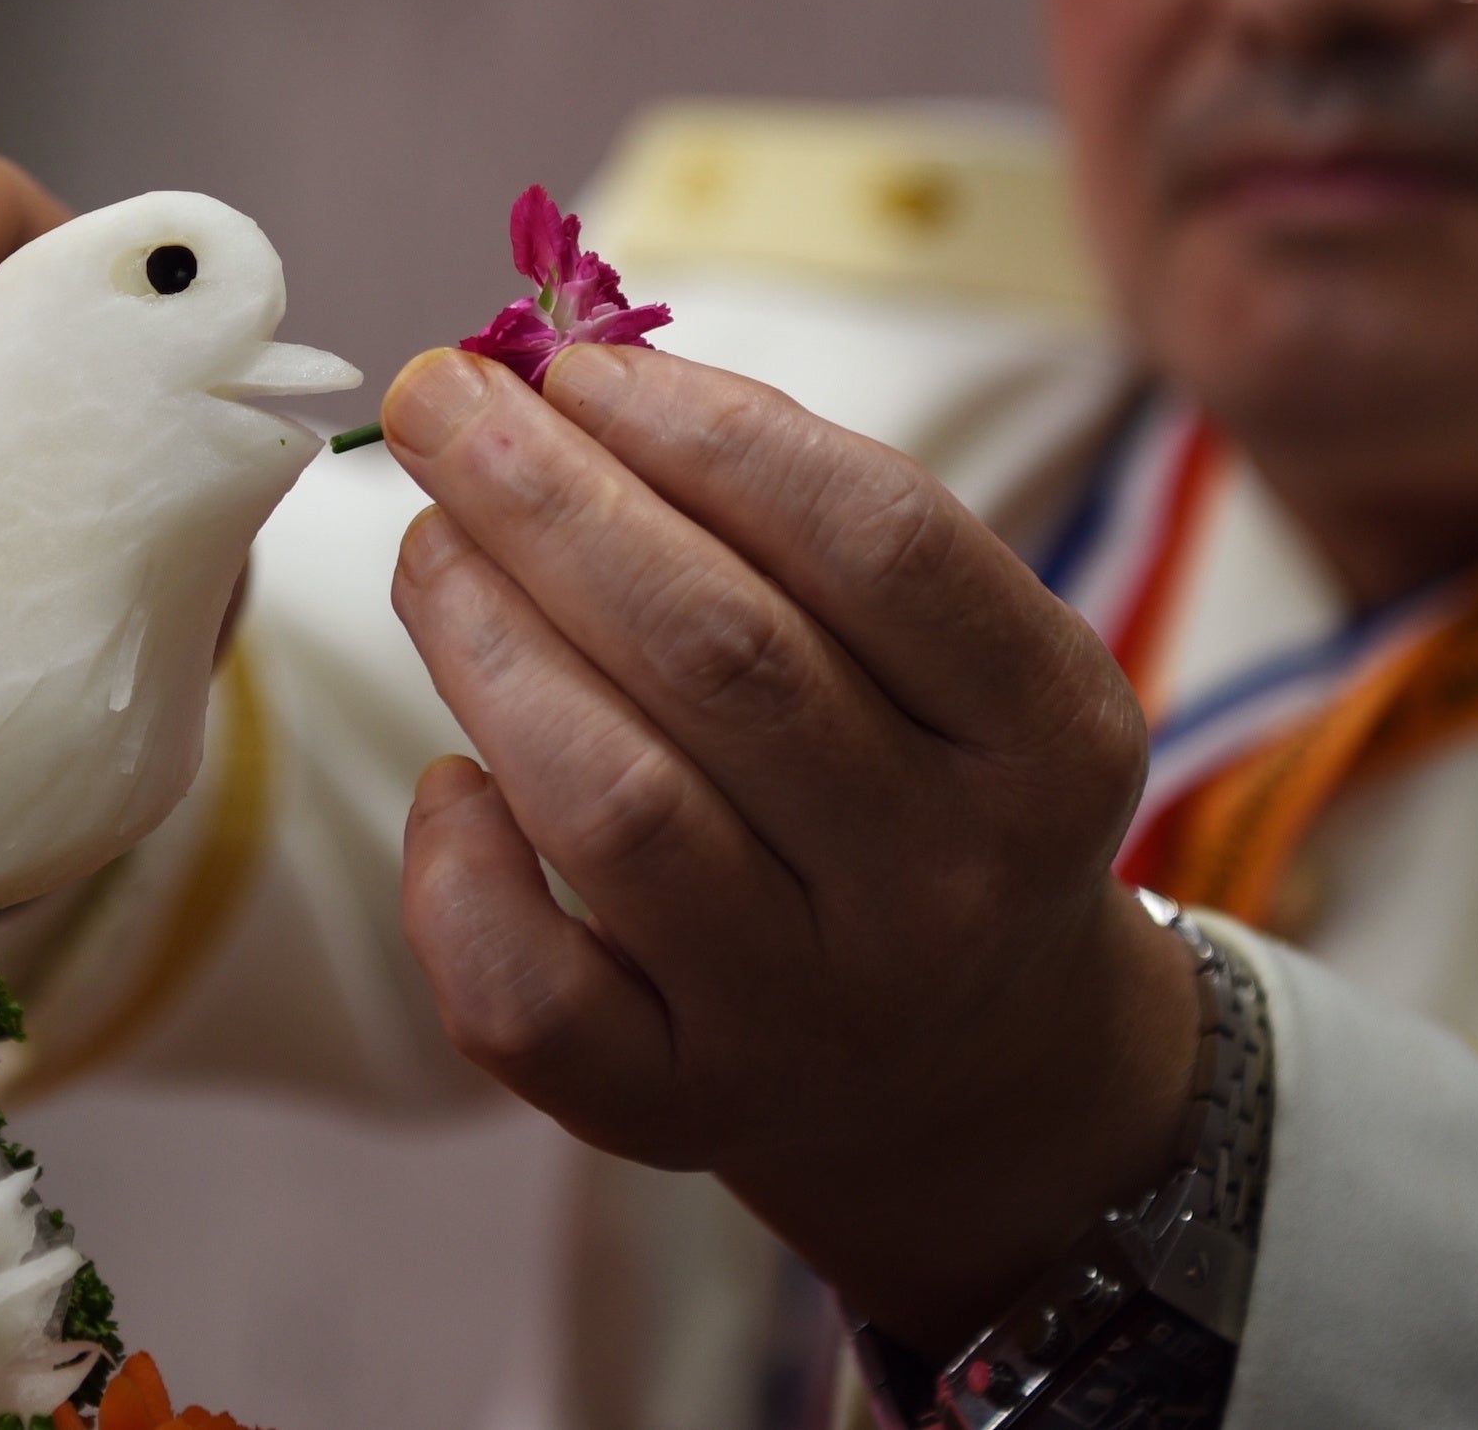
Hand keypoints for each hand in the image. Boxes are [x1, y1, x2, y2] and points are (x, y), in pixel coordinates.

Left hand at [376, 342, 1202, 1356]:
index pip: (880, 542)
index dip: (709, 430)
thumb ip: (800, 515)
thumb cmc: (917, 779)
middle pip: (722, 658)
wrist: (971, 1067)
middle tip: (440, 403)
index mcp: (1049, 736)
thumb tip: (566, 381)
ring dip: (485, 642)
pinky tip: (453, 781)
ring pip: (612, 808)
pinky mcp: (681, 1111)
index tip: (575, 365)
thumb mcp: (954, 650)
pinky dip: (458, 871)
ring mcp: (812, 1015)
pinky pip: (531, 996)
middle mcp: (944, 886)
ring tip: (427, 547)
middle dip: (551, 502)